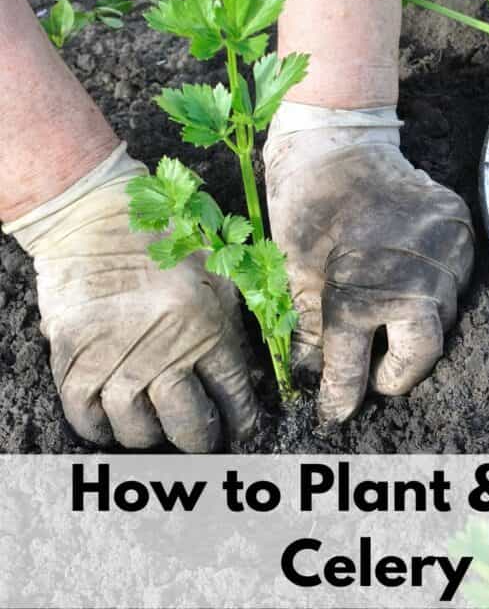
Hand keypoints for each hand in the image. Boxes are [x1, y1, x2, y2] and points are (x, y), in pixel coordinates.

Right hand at [3, 144, 260, 451]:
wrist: (98, 216)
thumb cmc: (167, 242)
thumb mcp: (217, 275)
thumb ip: (233, 326)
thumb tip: (247, 381)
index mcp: (209, 327)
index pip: (233, 396)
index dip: (241, 423)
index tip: (241, 432)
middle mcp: (165, 349)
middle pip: (189, 424)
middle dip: (202, 441)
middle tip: (202, 440)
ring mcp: (116, 356)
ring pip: (137, 430)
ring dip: (151, 438)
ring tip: (158, 428)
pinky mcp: (74, 356)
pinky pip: (85, 416)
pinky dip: (99, 431)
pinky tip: (113, 424)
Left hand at [264, 105, 473, 422]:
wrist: (338, 142)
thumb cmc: (307, 207)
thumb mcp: (294, 273)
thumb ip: (311, 331)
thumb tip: (316, 377)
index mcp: (356, 297)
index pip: (352, 369)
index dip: (342, 395)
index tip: (338, 410)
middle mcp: (411, 283)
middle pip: (422, 355)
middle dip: (397, 373)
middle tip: (376, 374)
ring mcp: (444, 254)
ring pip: (444, 317)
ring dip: (417, 328)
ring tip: (391, 320)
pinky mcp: (461, 231)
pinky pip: (458, 279)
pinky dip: (435, 289)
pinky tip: (411, 280)